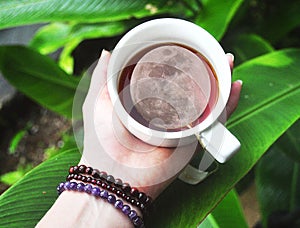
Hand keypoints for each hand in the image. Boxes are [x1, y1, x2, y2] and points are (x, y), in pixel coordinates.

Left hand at [80, 50, 241, 198]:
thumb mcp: (98, 101)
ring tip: (227, 61)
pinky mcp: (192, 140)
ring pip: (207, 100)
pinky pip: (216, 121)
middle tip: (212, 51)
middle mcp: (166, 114)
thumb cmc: (102, 140)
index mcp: (147, 103)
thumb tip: (107, 52)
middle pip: (191, 87)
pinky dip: (229, 103)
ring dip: (221, 80)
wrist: (114, 175)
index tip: (185, 48)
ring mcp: (181, 126)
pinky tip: (234, 85)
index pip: (168, 78)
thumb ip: (102, 76)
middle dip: (205, 68)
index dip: (180, 62)